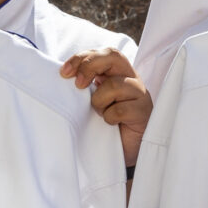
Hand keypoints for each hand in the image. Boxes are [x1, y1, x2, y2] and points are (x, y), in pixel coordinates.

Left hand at [61, 49, 151, 169]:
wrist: (121, 154)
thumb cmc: (104, 125)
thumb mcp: (93, 101)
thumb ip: (85, 86)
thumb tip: (64, 76)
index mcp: (117, 73)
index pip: (103, 54)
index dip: (83, 58)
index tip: (64, 73)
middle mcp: (130, 79)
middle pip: (113, 56)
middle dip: (90, 66)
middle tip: (78, 85)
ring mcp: (140, 94)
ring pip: (115, 85)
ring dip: (99, 101)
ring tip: (100, 113)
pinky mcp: (143, 112)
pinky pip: (120, 109)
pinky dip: (109, 118)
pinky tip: (112, 124)